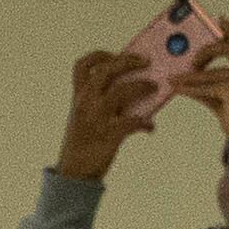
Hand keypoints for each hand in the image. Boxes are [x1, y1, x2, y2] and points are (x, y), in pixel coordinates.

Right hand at [57, 48, 160, 180]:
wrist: (74, 174)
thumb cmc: (84, 142)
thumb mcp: (85, 116)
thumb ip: (102, 100)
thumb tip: (135, 85)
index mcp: (78, 96)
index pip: (83, 65)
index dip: (100, 55)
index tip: (117, 54)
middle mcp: (85, 102)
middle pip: (108, 69)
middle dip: (130, 61)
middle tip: (147, 62)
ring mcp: (96, 117)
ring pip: (122, 90)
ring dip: (142, 86)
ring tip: (154, 87)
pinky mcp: (108, 134)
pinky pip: (132, 122)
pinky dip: (145, 123)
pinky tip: (150, 127)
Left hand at [182, 21, 228, 140]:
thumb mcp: (228, 104)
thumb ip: (211, 92)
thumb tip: (188, 85)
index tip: (220, 19)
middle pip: (226, 48)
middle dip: (205, 52)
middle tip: (191, 63)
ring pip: (211, 72)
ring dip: (190, 77)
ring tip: (173, 80)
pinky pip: (206, 86)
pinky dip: (190, 89)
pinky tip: (178, 89)